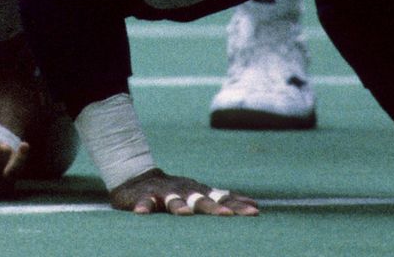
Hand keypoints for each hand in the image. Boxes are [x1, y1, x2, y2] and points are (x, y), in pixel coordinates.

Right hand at [110, 168, 258, 215]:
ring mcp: (164, 193)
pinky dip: (144, 206)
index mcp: (199, 191)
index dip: (237, 205)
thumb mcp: (200, 192)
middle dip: (214, 207)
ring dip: (179, 205)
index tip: (254, 212)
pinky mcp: (144, 196)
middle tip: (226, 215)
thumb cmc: (176, 191)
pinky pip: (144, 202)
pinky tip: (142, 213)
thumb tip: (255, 205)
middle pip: (201, 200)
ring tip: (184, 213)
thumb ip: (223, 199)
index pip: (222, 197)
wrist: (138, 178)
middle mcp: (184, 190)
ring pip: (173, 200)